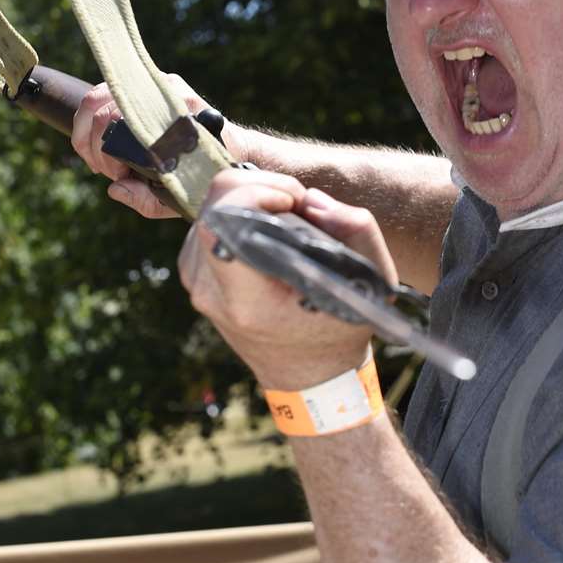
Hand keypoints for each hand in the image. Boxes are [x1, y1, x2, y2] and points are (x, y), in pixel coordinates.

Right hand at [71, 74, 220, 219]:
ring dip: (87, 134)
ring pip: (96, 98)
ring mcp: (156, 84)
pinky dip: (90, 122)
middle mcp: (166, 92)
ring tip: (100, 163)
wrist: (235, 148)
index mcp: (177, 114)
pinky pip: (104, 94)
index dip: (106, 152)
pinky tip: (98, 148)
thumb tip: (115, 189)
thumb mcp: (179, 195)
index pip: (120, 119)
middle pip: (103, 109)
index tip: (116, 175)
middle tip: (109, 172)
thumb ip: (147, 199)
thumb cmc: (207, 173)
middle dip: (96, 147)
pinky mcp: (147, 85)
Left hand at [179, 169, 397, 391]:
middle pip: (213, 205)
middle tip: (297, 205)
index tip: (294, 202)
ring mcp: (195, 283)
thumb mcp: (370, 283)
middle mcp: (210, 291)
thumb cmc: (339, 328)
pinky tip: (268, 231)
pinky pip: (210, 221)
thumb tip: (313, 200)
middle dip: (259, 187)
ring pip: (209, 207)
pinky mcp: (193, 273)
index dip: (256, 193)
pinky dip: (240, 213)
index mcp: (247, 299)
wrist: (307, 374)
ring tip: (287, 221)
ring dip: (250, 200)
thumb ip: (354, 230)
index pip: (221, 223)